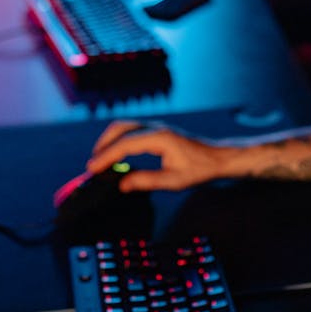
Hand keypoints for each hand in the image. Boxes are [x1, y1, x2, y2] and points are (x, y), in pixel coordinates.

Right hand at [86, 121, 233, 190]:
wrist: (218, 158)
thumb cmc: (199, 169)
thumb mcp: (174, 181)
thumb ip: (146, 181)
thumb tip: (122, 184)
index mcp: (159, 138)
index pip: (124, 145)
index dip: (106, 156)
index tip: (93, 168)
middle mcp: (156, 128)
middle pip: (120, 129)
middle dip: (103, 145)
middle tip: (93, 165)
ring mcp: (156, 127)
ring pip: (124, 127)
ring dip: (109, 141)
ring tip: (100, 160)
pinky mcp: (157, 131)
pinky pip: (132, 130)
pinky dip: (119, 140)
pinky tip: (116, 154)